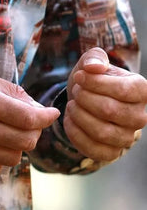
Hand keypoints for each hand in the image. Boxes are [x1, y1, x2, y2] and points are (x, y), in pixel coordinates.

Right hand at [0, 69, 59, 175]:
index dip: (46, 118)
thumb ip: (8, 91)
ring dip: (16, 146)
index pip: (29, 119)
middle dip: (33, 132)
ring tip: (6, 132)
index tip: (52, 114)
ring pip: (12, 157)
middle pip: (25, 141)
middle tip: (28, 123)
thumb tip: (35, 107)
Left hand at [64, 47, 146, 162]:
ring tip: (72, 104)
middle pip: (109, 110)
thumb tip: (94, 67)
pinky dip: (75, 134)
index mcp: (141, 91)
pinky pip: (94, 150)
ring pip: (101, 132)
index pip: (123, 90)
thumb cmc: (92, 79)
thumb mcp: (92, 61)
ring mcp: (128, 137)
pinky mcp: (113, 152)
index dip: (96, 83)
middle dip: (84, 98)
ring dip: (79, 115)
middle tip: (76, 91)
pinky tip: (70, 119)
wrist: (86, 99)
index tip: (79, 77)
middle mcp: (140, 116)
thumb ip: (94, 57)